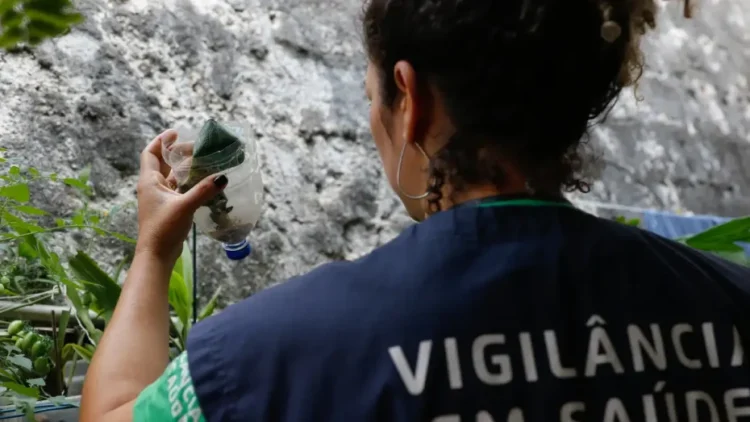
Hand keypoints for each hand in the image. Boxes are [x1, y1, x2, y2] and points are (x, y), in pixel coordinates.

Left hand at [134, 130, 227, 262]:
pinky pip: (178, 189)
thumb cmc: (164, 228)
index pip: (151, 153)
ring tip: (201, 161)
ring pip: (171, 177)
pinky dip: (188, 183)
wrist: (156, 255)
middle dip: (178, 153)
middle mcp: (152, 187)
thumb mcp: (185, 206)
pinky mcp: (168, 209)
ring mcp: (159, 199)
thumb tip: (222, 177)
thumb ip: (204, 190)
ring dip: (183, 168)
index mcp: (149, 181)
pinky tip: (201, 182)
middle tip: (196, 148)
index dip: (161, 141)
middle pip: (163, 163)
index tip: (175, 132)